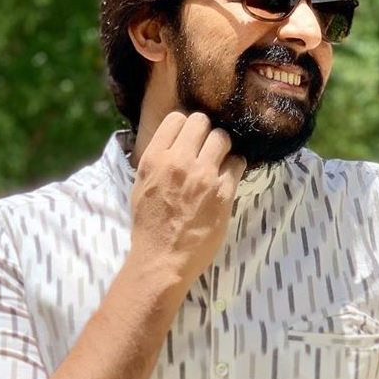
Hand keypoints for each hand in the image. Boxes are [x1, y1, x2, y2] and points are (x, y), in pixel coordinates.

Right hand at [128, 111, 246, 287]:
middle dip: (205, 133)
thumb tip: (175, 142)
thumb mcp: (141, 186)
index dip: (185, 127)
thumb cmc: (149, 226)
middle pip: (202, 122)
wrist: (162, 259)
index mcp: (154, 159)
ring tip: (218, 164)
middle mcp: (179, 161)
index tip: (189, 140)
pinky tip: (227, 179)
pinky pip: (238, 163)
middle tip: (206, 150)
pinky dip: (234, 167)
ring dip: (222, 148)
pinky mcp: (224, 192)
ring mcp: (203, 176)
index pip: (177, 118)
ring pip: (223, 138)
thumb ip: (157, 161)